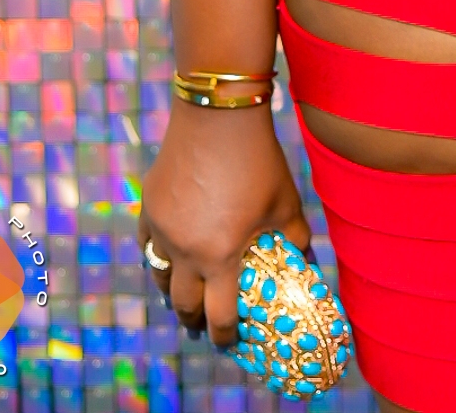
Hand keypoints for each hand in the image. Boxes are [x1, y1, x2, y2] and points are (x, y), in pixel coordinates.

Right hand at [137, 104, 311, 348]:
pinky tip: (166, 254)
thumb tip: (308, 262)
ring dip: (172, 290)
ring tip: (183, 295)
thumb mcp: (285, 202)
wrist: (218, 115)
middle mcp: (185, 251)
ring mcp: (162, 229)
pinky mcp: (149, 206)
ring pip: (160, 276)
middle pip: (183, 304)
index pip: (219, 315)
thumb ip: (296, 238)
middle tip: (201, 325)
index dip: (224, 334)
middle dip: (193, 319)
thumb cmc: (258, 160)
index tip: (229, 341)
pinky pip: (147, 243)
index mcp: (220, 256)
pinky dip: (157, 254)